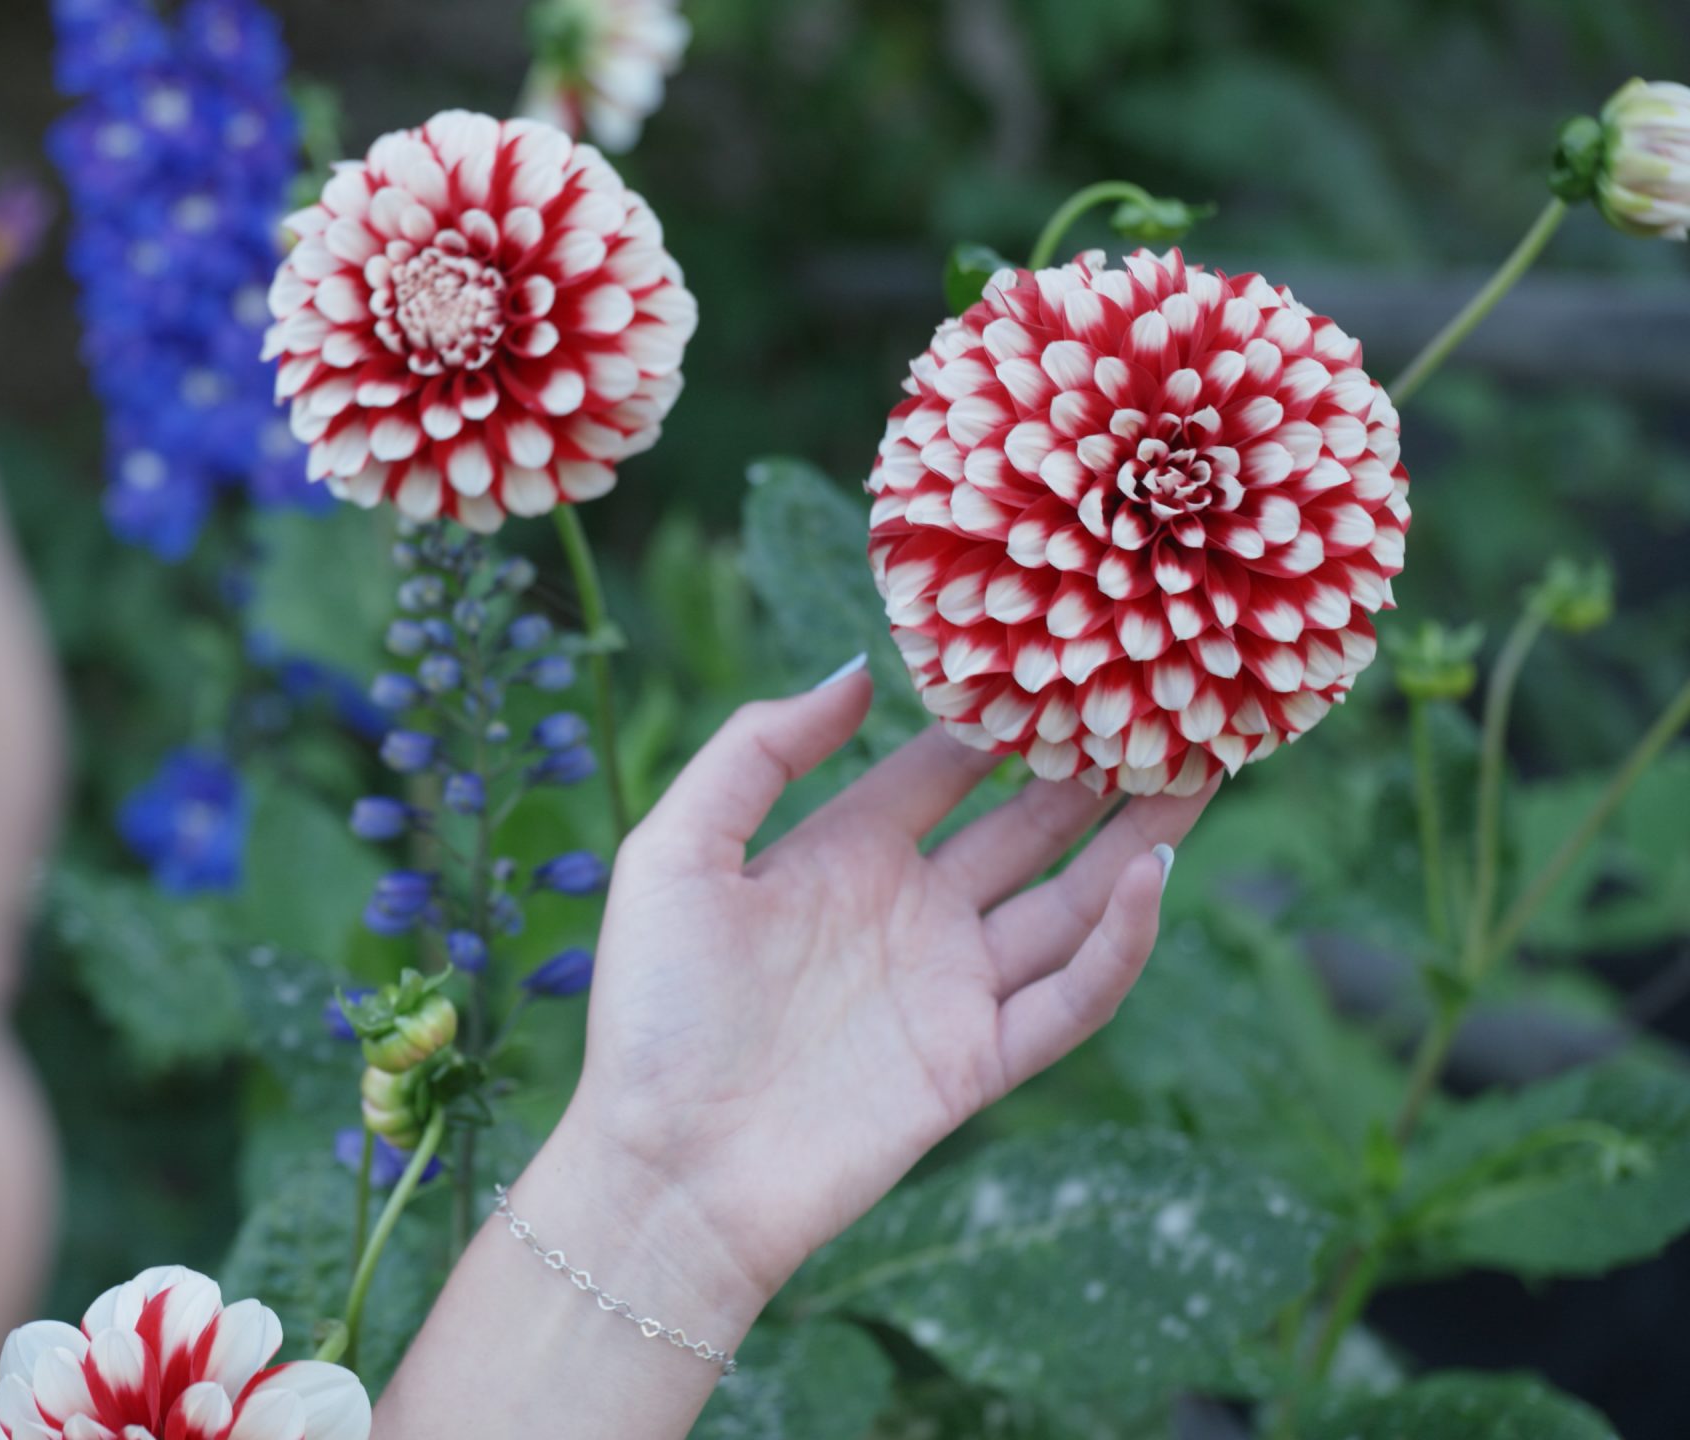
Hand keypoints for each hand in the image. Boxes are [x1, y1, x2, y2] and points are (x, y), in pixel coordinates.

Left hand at [556, 663, 1215, 1306]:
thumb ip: (755, 751)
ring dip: (1137, 841)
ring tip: (1202, 768)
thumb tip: (860, 669)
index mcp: (839, 854)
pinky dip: (1118, 942)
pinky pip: (1069, 998)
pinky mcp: (974, 1063)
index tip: (1067, 646)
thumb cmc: (653, 1012)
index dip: (1001, 716)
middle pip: (1028, 826)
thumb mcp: (675, 853)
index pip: (942, 767)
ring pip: (1071, 902)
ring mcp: (947, 988)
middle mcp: (908, 912)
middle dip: (1096, 769)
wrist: (665, 1167)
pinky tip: (1150, 874)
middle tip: (1172, 701)